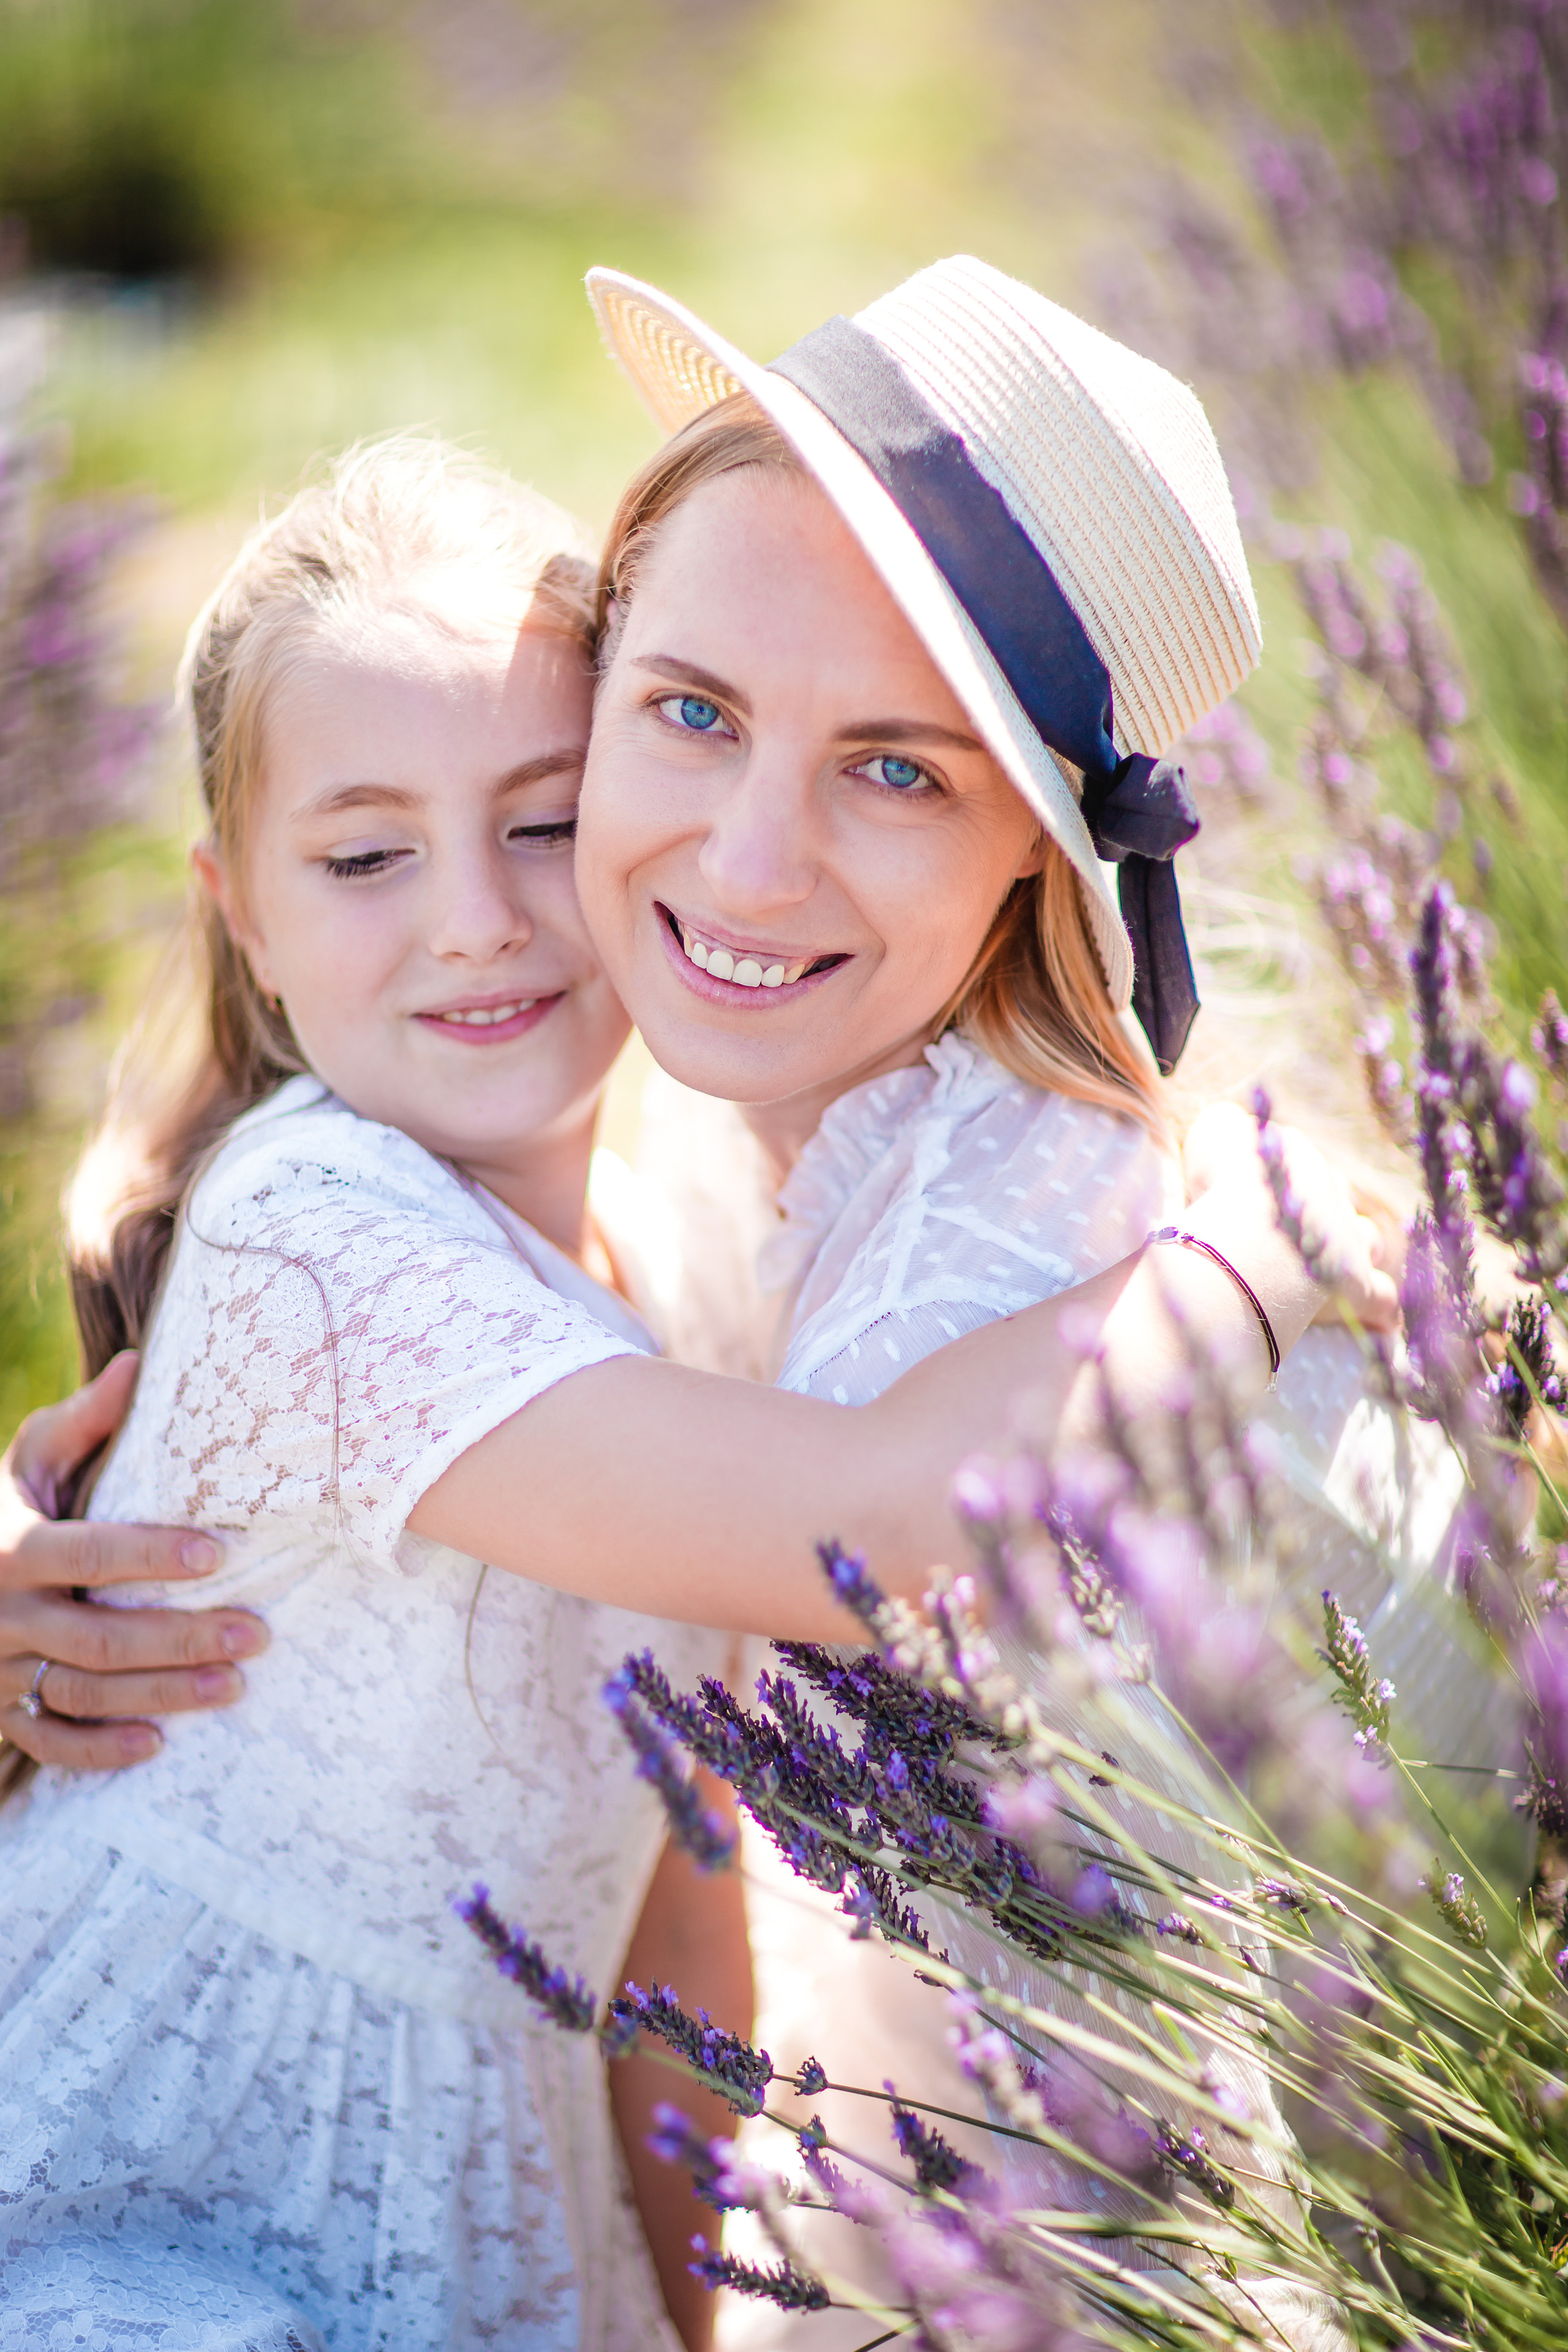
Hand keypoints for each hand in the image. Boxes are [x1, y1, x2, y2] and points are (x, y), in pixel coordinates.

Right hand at [1, 1353, 266, 1770]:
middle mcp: (2, 1614)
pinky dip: (100, 1750)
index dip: (150, 1556)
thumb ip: (81, 1420)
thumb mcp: (27, 1459)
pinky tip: (158, 1744)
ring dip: (162, 1694)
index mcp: (11, 1546)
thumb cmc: (0, 1507)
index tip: (217, 1555)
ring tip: (235, 1685)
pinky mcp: (1, 1710)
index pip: (86, 1554)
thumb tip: (139, 1364)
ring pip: (84, 1691)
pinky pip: (50, 1740)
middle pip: (97, 1636)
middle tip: (256, 1633)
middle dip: (180, 1639)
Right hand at [1182, 1103, 1399, 1335]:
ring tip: (1349, 1262)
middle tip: (1303, 1230)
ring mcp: (1348, 1237)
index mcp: (1297, 1157)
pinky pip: (1379, 1295)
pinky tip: (1385, 1318)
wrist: (1246, 1238)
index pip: (1295, 1161)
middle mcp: (1331, 1192)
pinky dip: (1381, 1304)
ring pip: (1366, 1238)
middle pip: (1333, 1197)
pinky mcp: (1355, 1281)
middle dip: (1323, 1211)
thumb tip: (1233, 1120)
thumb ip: (1228, 1122)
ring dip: (1358, 1248)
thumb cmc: (1224, 1185)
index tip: (1261, 1194)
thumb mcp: (1215, 1132)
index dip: (1279, 1179)